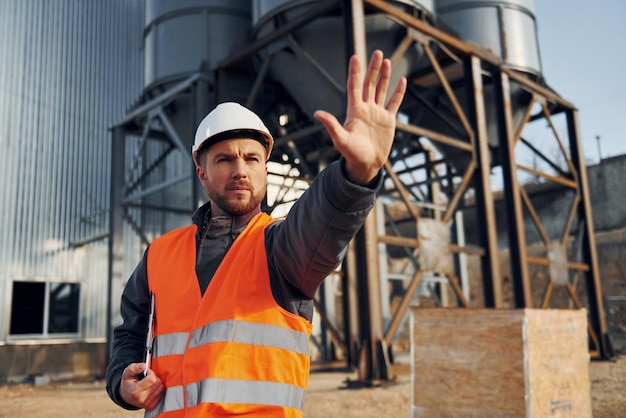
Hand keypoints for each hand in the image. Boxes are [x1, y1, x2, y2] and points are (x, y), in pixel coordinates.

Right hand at [119, 362, 164, 410]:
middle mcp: (141, 400)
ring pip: (161, 388)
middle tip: (147, 378)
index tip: (146, 373)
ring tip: (148, 383)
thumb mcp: (127, 373)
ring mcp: (147, 404)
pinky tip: (151, 388)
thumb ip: (134, 368)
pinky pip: (162, 394)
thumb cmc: (128, 383)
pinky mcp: (152, 406)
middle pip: (158, 383)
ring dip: (157, 383)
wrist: (126, 396)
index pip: (152, 379)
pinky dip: (158, 389)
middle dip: (154, 378)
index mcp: (135, 392)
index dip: (150, 373)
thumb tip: (144, 366)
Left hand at [314, 50, 406, 184]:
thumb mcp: (340, 139)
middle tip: (376, 52)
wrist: (365, 165)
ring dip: (384, 76)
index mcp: (354, 111)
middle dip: (372, 68)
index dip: (355, 72)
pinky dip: (398, 93)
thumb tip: (317, 113)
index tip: (356, 56)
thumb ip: (331, 125)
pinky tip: (402, 81)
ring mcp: (377, 113)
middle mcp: (366, 109)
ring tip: (386, 60)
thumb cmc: (351, 154)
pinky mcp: (388, 121)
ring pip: (381, 90)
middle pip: (369, 84)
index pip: (354, 87)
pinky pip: (394, 103)